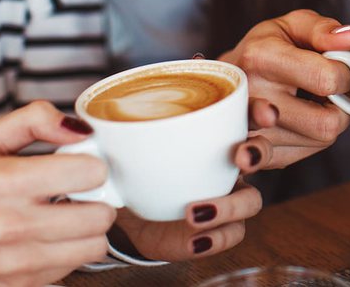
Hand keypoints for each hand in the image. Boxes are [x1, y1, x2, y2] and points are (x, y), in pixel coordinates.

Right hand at [0, 102, 116, 286]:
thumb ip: (35, 119)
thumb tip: (81, 129)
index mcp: (4, 181)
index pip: (89, 173)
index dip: (92, 165)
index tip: (80, 167)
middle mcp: (11, 225)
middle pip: (101, 214)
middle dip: (97, 199)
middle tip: (80, 195)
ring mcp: (17, 261)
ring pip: (96, 244)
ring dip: (89, 229)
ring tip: (69, 217)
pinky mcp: (21, 285)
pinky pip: (75, 266)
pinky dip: (71, 251)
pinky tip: (51, 238)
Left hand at [113, 103, 275, 260]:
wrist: (130, 207)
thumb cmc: (138, 163)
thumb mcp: (124, 140)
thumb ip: (112, 127)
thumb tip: (88, 121)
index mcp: (214, 130)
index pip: (246, 113)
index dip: (261, 111)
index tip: (261, 114)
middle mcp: (227, 161)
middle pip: (260, 152)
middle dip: (257, 152)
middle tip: (241, 157)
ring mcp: (227, 195)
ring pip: (251, 199)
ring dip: (230, 205)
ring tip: (195, 212)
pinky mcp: (218, 229)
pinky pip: (232, 235)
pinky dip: (215, 238)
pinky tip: (195, 239)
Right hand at [219, 9, 349, 167]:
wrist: (222, 82)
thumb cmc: (265, 51)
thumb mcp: (291, 26)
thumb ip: (322, 29)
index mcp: (261, 58)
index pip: (327, 79)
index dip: (346, 75)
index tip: (340, 70)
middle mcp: (252, 97)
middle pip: (326, 123)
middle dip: (340, 106)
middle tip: (328, 92)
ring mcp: (250, 131)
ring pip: (319, 140)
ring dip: (325, 121)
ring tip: (308, 102)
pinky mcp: (255, 155)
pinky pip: (304, 154)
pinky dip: (310, 138)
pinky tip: (298, 120)